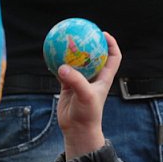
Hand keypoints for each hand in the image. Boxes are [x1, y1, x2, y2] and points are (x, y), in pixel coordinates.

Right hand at [55, 32, 119, 157]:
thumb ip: (75, 80)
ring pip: (76, 62)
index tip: (103, 34)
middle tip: (80, 32)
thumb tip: (62, 67)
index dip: (112, 44)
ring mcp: (80, 81)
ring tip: (63, 40)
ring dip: (71, 52)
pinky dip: (57, 63)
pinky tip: (49, 56)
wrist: (77, 129)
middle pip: (94, 55)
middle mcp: (93, 78)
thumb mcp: (85, 96)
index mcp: (104, 78)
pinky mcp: (68, 86)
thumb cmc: (87, 114)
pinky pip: (62, 70)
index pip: (113, 57)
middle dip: (88, 43)